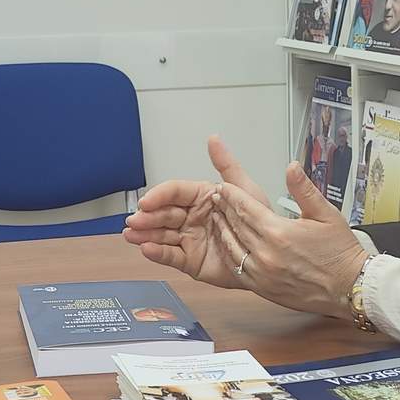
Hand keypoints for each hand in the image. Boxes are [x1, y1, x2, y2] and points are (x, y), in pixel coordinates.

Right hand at [123, 136, 267, 289]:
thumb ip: (227, 165)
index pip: (175, 192)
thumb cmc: (259, 221)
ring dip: (144, 234)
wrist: (268, 256)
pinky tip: (146, 248)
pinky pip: (170, 255)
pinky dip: (157, 253)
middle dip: (147, 217)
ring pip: (162, 234)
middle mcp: (192, 217)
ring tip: (132, 235)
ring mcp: (189, 239)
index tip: (147, 201)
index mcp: (201, 198)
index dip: (159, 196)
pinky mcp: (190, 260)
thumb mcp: (245, 190)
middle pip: (163, 214)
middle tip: (135, 221)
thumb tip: (214, 139)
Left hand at [206, 161, 370, 318]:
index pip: (246, 207)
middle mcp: (266, 254)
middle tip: (217, 197)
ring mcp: (262, 274)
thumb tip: (291, 167)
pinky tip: (228, 244)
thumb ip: (304, 189)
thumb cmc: (340, 252)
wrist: (349, 288)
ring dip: (222, 229)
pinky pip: (237, 268)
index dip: (232, 195)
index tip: (224, 186)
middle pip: (236, 224)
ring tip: (217, 216)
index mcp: (279, 232)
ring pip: (232, 246)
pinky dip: (229, 253)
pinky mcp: (262, 288)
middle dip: (224, 208)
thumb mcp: (326, 213)